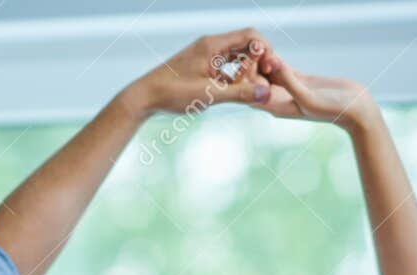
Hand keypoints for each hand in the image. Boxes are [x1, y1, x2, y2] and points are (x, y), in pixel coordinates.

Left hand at [124, 28, 278, 115]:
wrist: (145, 96)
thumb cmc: (173, 93)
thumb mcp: (209, 94)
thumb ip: (239, 93)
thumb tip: (266, 93)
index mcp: (213, 45)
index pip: (250, 35)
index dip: (266, 49)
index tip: (270, 68)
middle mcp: (210, 45)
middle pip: (245, 44)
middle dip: (259, 60)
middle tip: (265, 80)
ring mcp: (205, 55)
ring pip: (236, 56)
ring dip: (247, 70)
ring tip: (252, 88)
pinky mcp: (201, 66)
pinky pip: (225, 66)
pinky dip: (234, 76)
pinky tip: (236, 92)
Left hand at [252, 46, 378, 131]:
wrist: (354, 108)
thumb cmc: (332, 108)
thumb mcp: (308, 96)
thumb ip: (290, 81)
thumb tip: (273, 63)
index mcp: (277, 107)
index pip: (252, 93)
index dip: (247, 79)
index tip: (249, 63)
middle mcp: (280, 100)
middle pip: (258, 84)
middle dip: (253, 69)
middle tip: (254, 51)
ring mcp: (290, 90)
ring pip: (270, 74)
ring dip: (265, 62)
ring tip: (261, 48)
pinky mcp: (301, 80)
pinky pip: (283, 69)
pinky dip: (277, 60)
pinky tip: (271, 49)